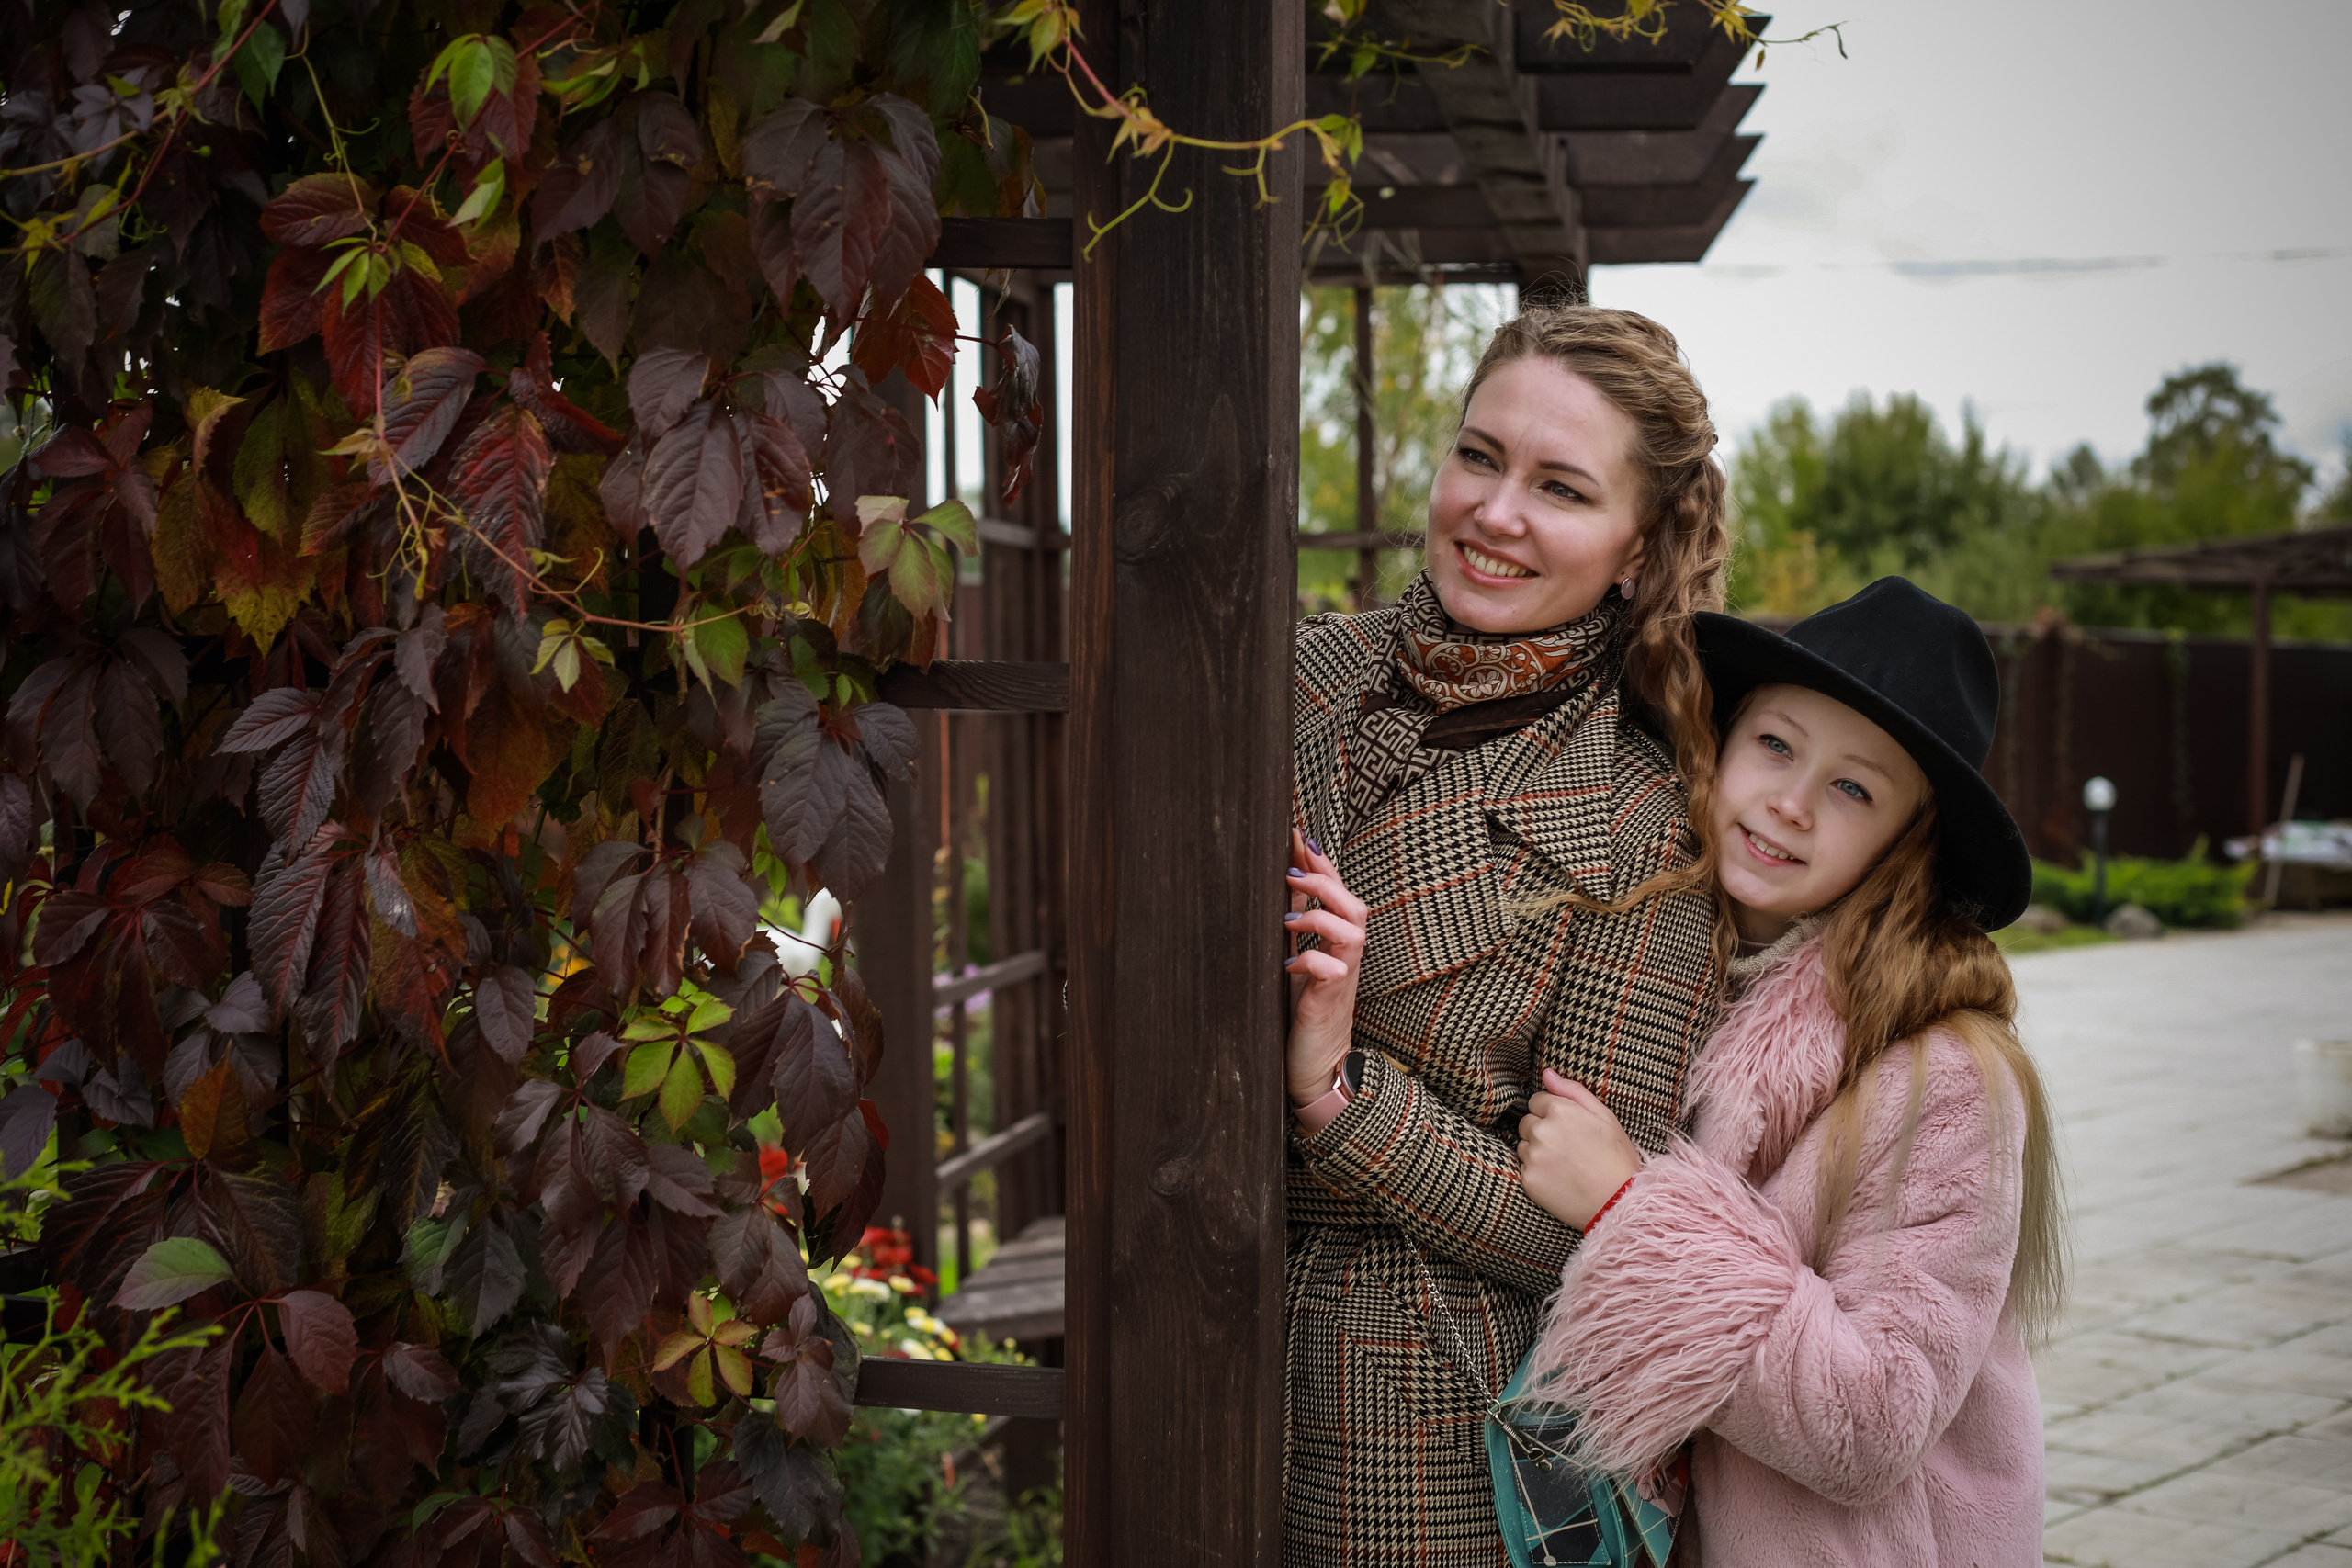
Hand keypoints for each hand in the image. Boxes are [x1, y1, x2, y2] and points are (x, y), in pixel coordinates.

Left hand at [1283, 831, 1365, 1107]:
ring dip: (1321, 918)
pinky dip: (1311, 961)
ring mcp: (1344, 979)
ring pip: (1354, 933)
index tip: (1295, 834)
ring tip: (1288, 919)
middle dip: (1327, 882)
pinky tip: (1287, 964)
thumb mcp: (1297, 956)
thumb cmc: (1304, 1010)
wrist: (1314, 1064)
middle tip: (1291, 872)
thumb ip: (1296, 921)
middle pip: (1356, 906)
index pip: (1339, 892)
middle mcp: (1347, 957)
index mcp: (1339, 942)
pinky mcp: (1331, 1003)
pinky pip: (1333, 972)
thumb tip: (1282, 880)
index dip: (1322, 863)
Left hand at [1517, 1068, 1642, 1228]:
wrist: (1619, 1201)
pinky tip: (1559, 1178)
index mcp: (1560, 1111)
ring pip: (1524, 1145)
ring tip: (1565, 1164)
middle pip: (1527, 1122)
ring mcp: (1533, 1156)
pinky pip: (1524, 1167)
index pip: (1537, 1101)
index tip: (1569, 1127)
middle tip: (1568, 1147)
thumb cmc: (1616, 1157)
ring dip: (1537, 1150)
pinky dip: (1537, 1171)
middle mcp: (1542, 1131)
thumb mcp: (1604, 1116)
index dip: (1553, 1113)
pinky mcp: (1528, 1180)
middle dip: (1542, 1130)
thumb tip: (1547, 1073)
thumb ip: (1572, 1090)